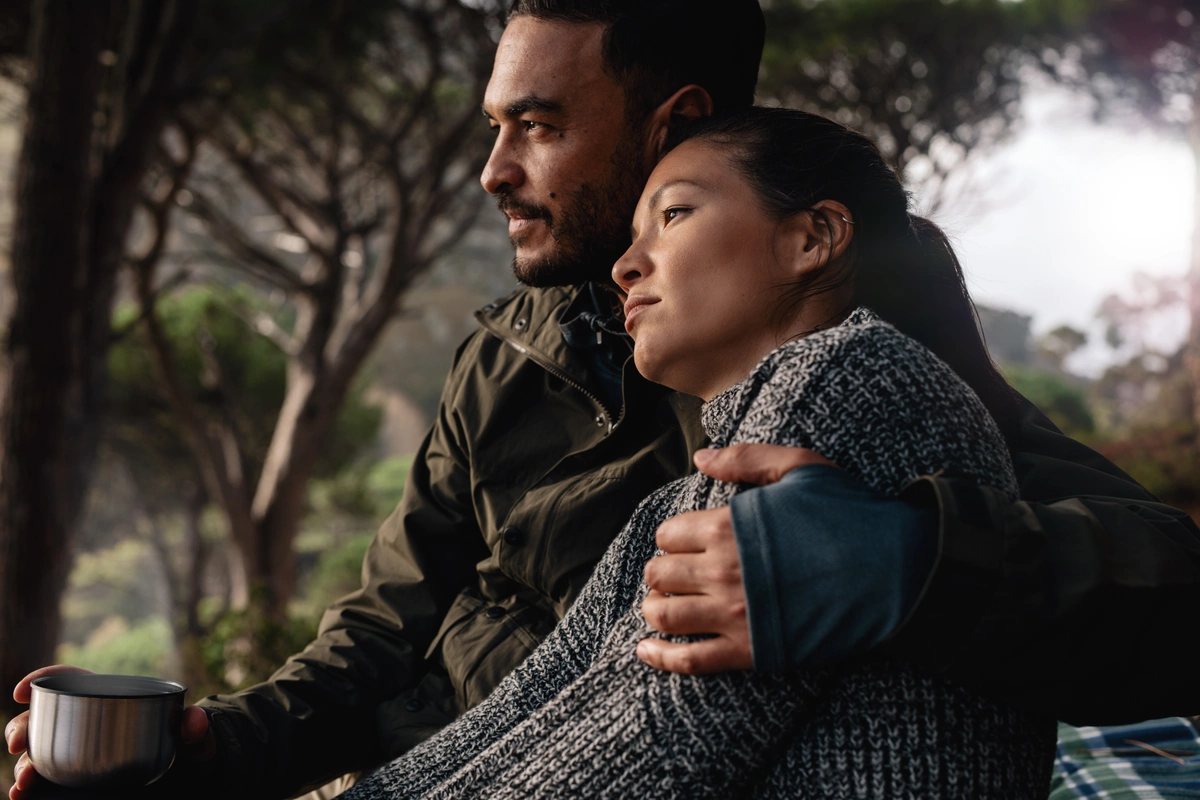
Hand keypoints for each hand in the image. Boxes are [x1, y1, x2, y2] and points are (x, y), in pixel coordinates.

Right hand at [7, 666, 215, 799]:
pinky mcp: (73, 778)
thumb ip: (195, 727)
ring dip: (23, 764)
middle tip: (19, 744)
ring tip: (23, 781)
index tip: (23, 690)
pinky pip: (44, 780)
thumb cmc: (183, 744)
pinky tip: (19, 795)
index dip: (44, 677)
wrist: (185, 774)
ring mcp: (76, 751)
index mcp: (110, 697)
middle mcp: (85, 722)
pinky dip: (27, 787)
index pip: (70, 678)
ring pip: (36, 751)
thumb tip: (195, 720)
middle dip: (22, 728)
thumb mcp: (192, 735)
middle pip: (42, 717)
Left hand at [635, 444, 836, 675]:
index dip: (674, 536)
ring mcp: (735, 614)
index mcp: (728, 525)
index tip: (688, 542)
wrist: (898, 570)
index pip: (669, 534)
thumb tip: (700, 458)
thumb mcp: (801, 468)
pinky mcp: (752, 651)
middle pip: (659, 574)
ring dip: (656, 609)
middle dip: (662, 571)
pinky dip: (661, 657)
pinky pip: (690, 660)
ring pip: (664, 615)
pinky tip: (646, 650)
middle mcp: (723, 570)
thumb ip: (746, 459)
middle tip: (676, 574)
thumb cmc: (851, 514)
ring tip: (664, 604)